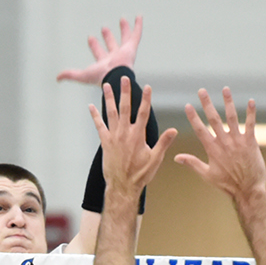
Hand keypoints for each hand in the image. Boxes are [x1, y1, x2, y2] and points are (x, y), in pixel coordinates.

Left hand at [57, 16, 141, 83]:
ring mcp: (124, 52)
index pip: (98, 52)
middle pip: (111, 44)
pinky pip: (136, 34)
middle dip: (107, 37)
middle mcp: (115, 57)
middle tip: (104, 28)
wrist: (116, 77)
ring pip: (125, 38)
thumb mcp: (82, 75)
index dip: (94, 45)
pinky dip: (138, 25)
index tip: (90, 37)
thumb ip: (70, 75)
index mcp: (104, 63)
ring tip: (122, 19)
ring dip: (123, 29)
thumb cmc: (100, 77)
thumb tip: (57, 78)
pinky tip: (138, 16)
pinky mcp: (132, 47)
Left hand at [88, 76, 176, 202]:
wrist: (122, 186)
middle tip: (123, 78)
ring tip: (106, 85)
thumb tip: (174, 130)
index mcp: (138, 136)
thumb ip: (164, 143)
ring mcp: (113, 137)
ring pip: (111, 113)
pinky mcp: (105, 142)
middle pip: (125, 108)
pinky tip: (91, 106)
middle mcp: (125, 133)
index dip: (146, 99)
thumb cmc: (140, 174)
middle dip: (125, 92)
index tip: (147, 87)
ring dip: (109, 98)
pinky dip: (95, 116)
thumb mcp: (156, 159)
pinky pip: (99, 126)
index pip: (144, 113)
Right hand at [176, 87, 265, 202]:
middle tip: (202, 91)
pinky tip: (250, 101)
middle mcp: (224, 142)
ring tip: (225, 89)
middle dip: (207, 103)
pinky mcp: (251, 142)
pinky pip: (250, 124)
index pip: (200, 129)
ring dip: (228, 102)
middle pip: (214, 119)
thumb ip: (192, 163)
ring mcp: (238, 141)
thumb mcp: (207, 175)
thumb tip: (176, 157)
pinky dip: (251, 112)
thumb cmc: (227, 184)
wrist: (248, 189)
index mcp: (212, 149)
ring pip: (232, 117)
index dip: (193, 116)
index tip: (188, 105)